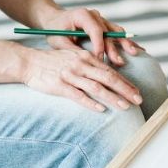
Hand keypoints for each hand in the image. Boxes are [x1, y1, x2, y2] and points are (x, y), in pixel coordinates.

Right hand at [21, 47, 142, 112]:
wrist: (29, 62)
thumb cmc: (52, 62)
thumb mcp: (73, 58)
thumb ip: (89, 65)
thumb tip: (107, 76)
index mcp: (86, 58)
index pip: (111, 71)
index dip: (125, 82)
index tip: (137, 92)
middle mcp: (81, 65)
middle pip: (108, 78)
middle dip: (126, 90)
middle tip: (139, 100)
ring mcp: (70, 75)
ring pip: (96, 87)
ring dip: (113, 97)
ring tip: (125, 106)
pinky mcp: (60, 85)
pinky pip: (78, 95)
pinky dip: (91, 103)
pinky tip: (101, 110)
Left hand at [40, 8, 138, 65]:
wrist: (55, 20)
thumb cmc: (55, 30)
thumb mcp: (57, 41)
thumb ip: (70, 49)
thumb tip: (84, 61)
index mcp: (82, 15)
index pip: (95, 30)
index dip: (99, 45)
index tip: (100, 59)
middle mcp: (95, 15)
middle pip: (108, 31)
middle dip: (114, 48)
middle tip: (119, 62)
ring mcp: (102, 19)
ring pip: (116, 31)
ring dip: (125, 44)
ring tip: (134, 54)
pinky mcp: (105, 26)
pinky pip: (118, 34)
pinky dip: (126, 42)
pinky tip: (139, 50)